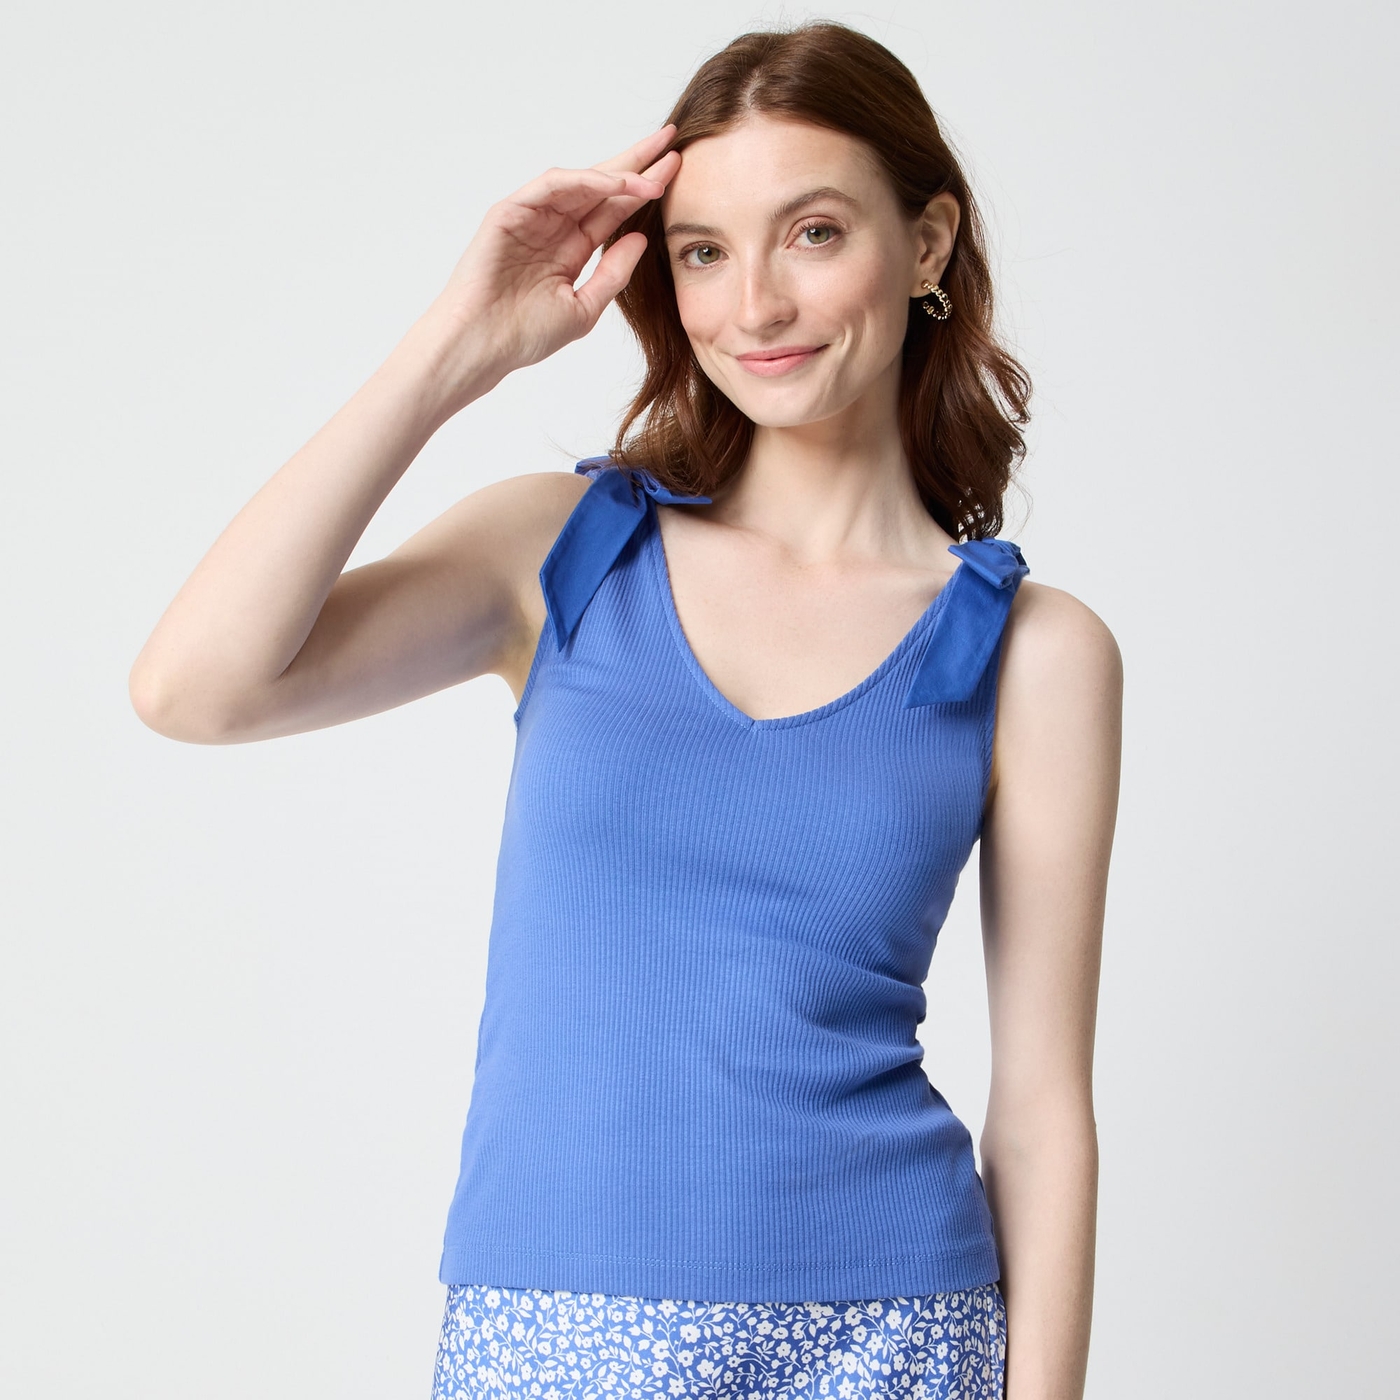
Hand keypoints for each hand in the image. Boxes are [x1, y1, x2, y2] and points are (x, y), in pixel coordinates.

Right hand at [425, 125, 679, 397]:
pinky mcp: (510, 212)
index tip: (676, 172)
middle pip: (600, 186)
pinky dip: (584, 181)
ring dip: (618, 173)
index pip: (613, 211)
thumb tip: (642, 238)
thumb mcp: (584, 307)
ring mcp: (530, 216)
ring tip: (653, 172)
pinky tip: (616, 183)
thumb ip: (613, 274)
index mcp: (570, 248)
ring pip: (580, 181)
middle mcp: (552, 227)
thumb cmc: (524, 335)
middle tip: (671, 140)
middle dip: (636, 163)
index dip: (643, 190)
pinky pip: (551, 186)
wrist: (482, 346)